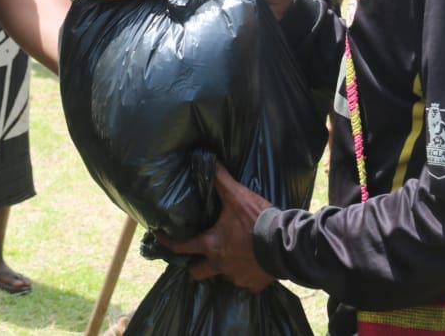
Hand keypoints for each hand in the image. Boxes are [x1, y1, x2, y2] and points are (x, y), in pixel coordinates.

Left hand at [155, 162, 277, 292]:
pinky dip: (245, 277)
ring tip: (228, 258)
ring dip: (222, 269)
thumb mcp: (237, 196)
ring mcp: (237, 277)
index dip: (167, 243)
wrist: (285, 244)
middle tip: (198, 257)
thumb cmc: (258, 220)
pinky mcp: (254, 284)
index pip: (181, 247)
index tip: (159, 238)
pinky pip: (245, 284)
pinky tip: (250, 267)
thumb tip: (207, 160)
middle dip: (195, 267)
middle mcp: (220, 265)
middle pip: (197, 273)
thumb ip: (220, 179)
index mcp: (211, 245)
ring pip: (222, 278)